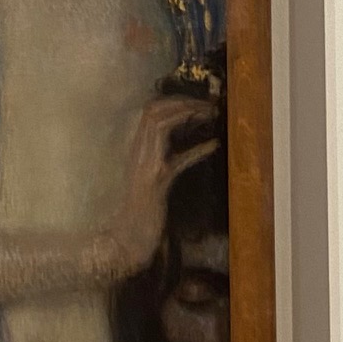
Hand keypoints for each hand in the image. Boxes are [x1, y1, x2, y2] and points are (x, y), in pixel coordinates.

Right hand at [98, 95, 219, 279]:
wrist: (127, 240)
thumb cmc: (142, 213)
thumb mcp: (153, 180)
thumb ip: (163, 160)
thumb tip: (183, 147)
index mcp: (138, 150)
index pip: (150, 112)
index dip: (173, 101)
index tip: (197, 102)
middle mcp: (139, 153)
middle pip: (153, 111)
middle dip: (181, 102)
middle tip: (207, 105)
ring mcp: (146, 166)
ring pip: (159, 125)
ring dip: (186, 115)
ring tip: (209, 115)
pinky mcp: (156, 182)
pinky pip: (178, 159)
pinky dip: (197, 150)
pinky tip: (214, 145)